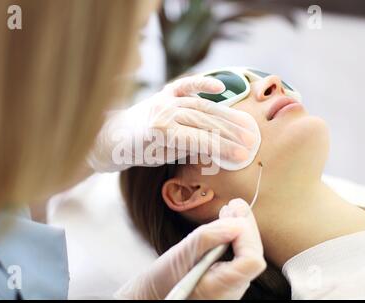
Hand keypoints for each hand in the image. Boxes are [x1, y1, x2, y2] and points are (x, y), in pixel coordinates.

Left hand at [88, 75, 259, 171]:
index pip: (200, 139)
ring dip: (225, 115)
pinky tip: (221, 87)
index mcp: (161, 131)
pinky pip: (186, 85)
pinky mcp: (164, 92)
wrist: (113, 136)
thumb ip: (187, 148)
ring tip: (245, 125)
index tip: (243, 154)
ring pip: (202, 106)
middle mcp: (164, 111)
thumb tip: (216, 146)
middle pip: (205, 121)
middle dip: (230, 132)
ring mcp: (164, 99)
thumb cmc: (136, 151)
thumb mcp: (162, 157)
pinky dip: (203, 84)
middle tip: (251, 140)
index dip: (223, 147)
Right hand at [115, 198, 265, 299]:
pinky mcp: (225, 280)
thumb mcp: (180, 255)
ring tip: (230, 209)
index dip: (247, 234)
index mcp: (223, 287)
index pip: (252, 260)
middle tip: (234, 204)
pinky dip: (233, 238)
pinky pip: (237, 258)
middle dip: (245, 227)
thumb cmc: (162, 282)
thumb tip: (237, 223)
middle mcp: (233, 290)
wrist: (152, 298)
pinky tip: (224, 225)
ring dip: (240, 230)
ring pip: (246, 255)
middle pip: (252, 255)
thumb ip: (208, 238)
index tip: (233, 214)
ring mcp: (230, 287)